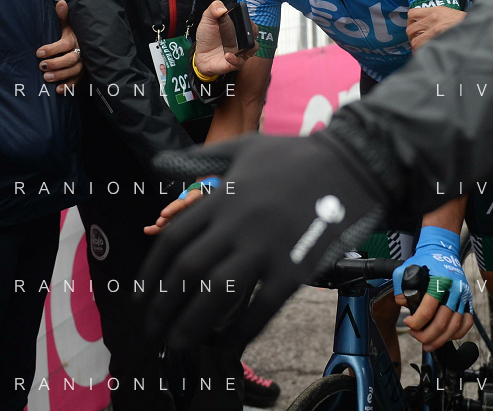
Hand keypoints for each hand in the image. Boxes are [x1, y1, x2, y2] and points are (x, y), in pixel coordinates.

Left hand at [37, 0, 82, 93]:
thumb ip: (62, 15)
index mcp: (74, 39)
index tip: (38, 52)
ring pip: (74, 71)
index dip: (52, 49)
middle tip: (41, 66)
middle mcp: (80, 52)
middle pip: (70, 59)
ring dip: (60, 75)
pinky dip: (68, 87)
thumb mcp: (67, 23)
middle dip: (56, 63)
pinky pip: (77, 82)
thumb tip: (61, 2)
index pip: (64, 45)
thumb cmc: (70, 32)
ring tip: (46, 78)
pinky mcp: (81, 74)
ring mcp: (82, 64)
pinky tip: (58, 90)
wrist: (83, 41)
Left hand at [140, 132, 386, 349]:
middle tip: (153, 329)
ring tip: (180, 344)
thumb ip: (200, 158)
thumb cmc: (297, 155)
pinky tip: (229, 346)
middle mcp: (237, 225)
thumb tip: (159, 162)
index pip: (174, 240)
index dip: (151, 273)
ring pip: (217, 293)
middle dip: (164, 305)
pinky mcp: (294, 267)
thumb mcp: (244, 146)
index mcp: (223, 198)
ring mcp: (266, 247)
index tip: (141, 296)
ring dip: (193, 324)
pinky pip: (261, 307)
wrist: (351, 165)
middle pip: (188, 271)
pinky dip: (241, 330)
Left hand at [194, 0, 258, 77]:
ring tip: (241, 44)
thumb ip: (214, 9)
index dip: (249, 20)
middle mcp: (241, 39)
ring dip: (249, 46)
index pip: (250, 22)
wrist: (199, 53)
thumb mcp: (207, 19)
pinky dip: (235, 59)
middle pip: (255, 34)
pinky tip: (228, 55)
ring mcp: (239, 51)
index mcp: (238, 27)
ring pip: (253, 49)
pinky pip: (239, 62)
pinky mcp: (233, 63)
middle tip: (245, 29)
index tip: (244, 18)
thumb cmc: (208, 36)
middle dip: (253, 31)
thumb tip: (222, 9)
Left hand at [393, 226, 473, 349]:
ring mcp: (463, 295)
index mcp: (439, 281)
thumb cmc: (424, 261)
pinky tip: (445, 337)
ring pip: (455, 326)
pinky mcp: (468, 300)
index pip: (428, 310)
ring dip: (440, 340)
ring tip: (428, 343)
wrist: (443, 251)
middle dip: (427, 335)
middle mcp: (454, 289)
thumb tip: (403, 303)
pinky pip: (467, 322)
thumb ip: (400, 287)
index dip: (416, 322)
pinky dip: (458, 334)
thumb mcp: (405, 268)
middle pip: (442, 322)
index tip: (408, 323)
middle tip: (416, 336)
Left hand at [407, 6, 466, 50]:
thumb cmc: (462, 22)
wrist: (475, 26)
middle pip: (410, 29)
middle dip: (410, 38)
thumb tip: (423, 25)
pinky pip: (423, 47)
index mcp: (435, 10)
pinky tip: (424, 54)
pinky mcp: (439, 39)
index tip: (413, 28)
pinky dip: (421, 52)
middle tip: (415, 41)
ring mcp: (435, 30)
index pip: (412, 14)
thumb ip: (434, 16)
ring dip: (415, 47)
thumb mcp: (447, 12)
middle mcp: (433, 19)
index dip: (409, 23)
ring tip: (419, 50)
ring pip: (415, 41)